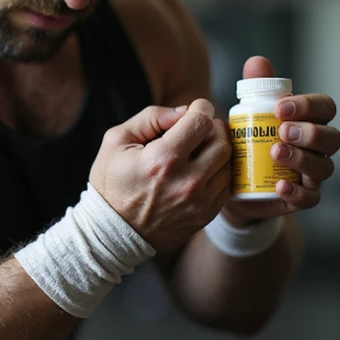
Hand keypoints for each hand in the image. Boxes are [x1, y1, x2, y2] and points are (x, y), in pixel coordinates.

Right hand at [89, 99, 231, 251]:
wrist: (113, 231)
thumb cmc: (111, 183)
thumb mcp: (116, 140)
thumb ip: (151, 117)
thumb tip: (183, 111)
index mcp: (162, 159)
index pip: (201, 122)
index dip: (202, 108)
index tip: (196, 109)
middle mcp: (186, 181)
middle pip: (221, 141)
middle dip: (213, 127)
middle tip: (201, 127)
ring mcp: (198, 202)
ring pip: (227, 164)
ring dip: (217, 150)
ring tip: (201, 148)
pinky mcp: (204, 216)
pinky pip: (226, 186)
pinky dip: (218, 172)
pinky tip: (202, 169)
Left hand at [221, 55, 339, 224]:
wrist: (234, 182)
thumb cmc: (249, 140)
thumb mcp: (249, 113)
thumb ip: (257, 88)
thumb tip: (257, 62)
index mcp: (310, 120)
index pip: (325, 108)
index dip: (309, 106)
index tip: (280, 108)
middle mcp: (318, 147)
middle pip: (332, 138)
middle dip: (310, 133)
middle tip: (281, 132)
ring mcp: (313, 173)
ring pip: (324, 167)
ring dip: (302, 159)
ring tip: (275, 153)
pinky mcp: (303, 197)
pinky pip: (311, 197)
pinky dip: (297, 192)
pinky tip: (279, 186)